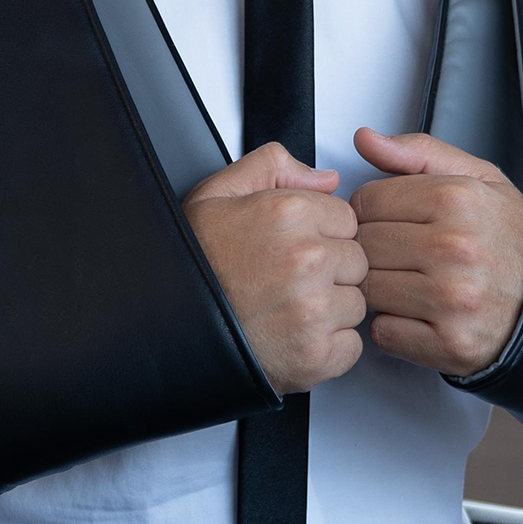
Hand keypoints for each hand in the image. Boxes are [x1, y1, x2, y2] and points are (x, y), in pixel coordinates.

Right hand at [183, 144, 368, 395]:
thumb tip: (326, 179)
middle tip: (287, 282)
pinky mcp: (316, 356)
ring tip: (285, 310)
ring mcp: (314, 310)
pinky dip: (328, 348)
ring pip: (356, 303)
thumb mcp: (216, 195)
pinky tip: (293, 337)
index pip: (347, 219)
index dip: (321, 234)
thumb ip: (272, 167)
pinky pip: (351, 346)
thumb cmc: (191, 269)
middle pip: (356, 260)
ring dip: (331, 310)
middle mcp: (307, 259)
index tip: (295, 249)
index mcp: (289, 214)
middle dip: (330, 271)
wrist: (166, 330)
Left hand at [350, 128, 522, 376]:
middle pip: (363, 247)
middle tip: (404, 255)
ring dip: (381, 289)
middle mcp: (455, 248)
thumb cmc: (510, 239)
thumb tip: (364, 138)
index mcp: (457, 199)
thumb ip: (417, 154)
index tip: (394, 222)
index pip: (366, 201)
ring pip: (368, 290)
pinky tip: (421, 313)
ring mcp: (452, 300)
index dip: (373, 212)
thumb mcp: (476, 179)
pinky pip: (383, 333)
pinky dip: (394, 327)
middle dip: (375, 251)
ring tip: (413, 283)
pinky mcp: (449, 344)